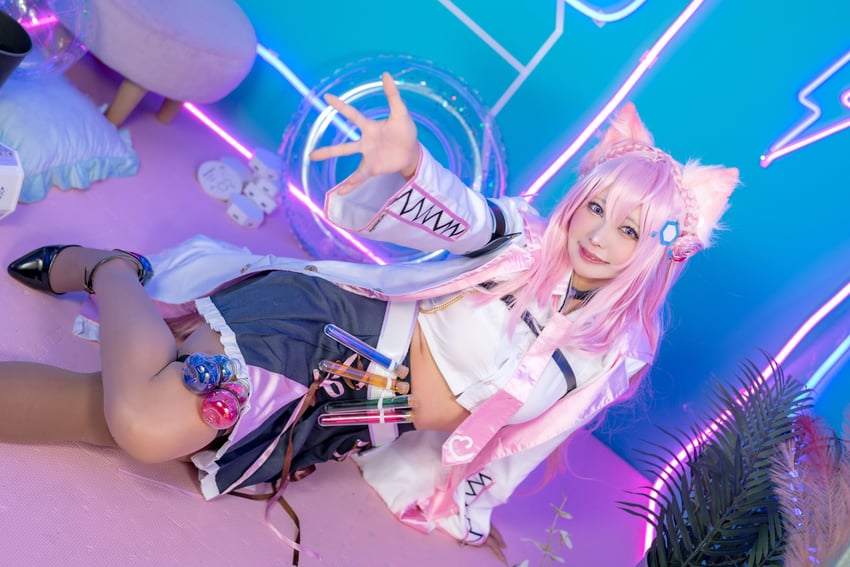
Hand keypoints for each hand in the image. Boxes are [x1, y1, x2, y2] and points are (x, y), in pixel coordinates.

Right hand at [310, 72, 419, 194]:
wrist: (413, 152)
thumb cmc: (405, 132)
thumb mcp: (400, 112)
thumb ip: (392, 95)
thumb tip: (385, 74)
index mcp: (369, 128)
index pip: (352, 115)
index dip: (340, 106)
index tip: (327, 97)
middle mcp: (364, 143)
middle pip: (343, 146)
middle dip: (328, 150)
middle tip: (311, 153)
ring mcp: (367, 156)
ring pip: (347, 160)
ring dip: (331, 160)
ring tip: (314, 162)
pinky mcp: (373, 168)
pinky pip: (359, 176)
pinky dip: (350, 184)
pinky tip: (342, 192)